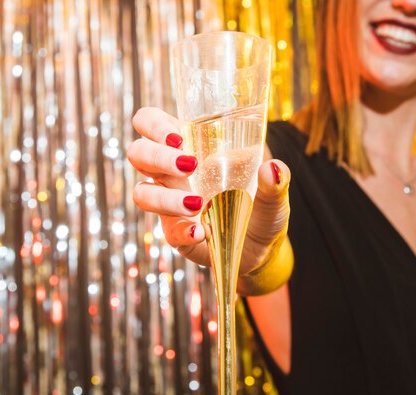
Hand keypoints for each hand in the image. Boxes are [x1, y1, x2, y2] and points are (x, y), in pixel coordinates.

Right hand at [128, 107, 290, 290]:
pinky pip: (166, 231)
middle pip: (138, 153)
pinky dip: (182, 231)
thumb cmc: (261, 209)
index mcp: (188, 147)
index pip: (150, 123)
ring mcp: (170, 204)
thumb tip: (272, 168)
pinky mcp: (175, 233)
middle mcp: (171, 173)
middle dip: (157, 156)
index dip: (153, 124)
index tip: (178, 137)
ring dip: (165, 197)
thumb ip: (276, 181)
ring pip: (142, 193)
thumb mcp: (274, 193)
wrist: (261, 249)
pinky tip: (201, 232)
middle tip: (189, 164)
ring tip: (197, 203)